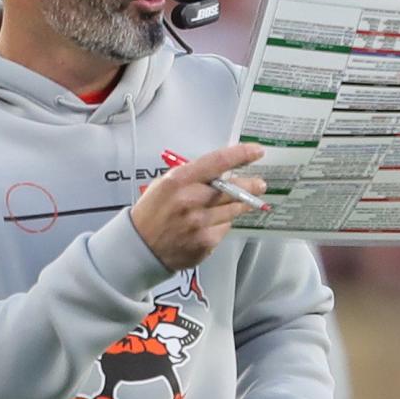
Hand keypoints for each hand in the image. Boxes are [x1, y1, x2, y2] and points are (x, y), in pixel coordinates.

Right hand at [130, 143, 267, 271]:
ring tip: (240, 202)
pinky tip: (211, 223)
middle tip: (259, 184)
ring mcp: (200, 223)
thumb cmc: (152, 212)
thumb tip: (222, 170)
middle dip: (250, 185)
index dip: (241, 155)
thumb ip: (193, 176)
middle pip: (233, 189)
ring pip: (234, 210)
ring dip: (239, 205)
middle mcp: (192, 201)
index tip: (257, 151)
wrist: (140, 247)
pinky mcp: (206, 242)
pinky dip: (222, 224)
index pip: (217, 162)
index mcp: (179, 181)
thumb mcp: (165, 184)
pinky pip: (225, 228)